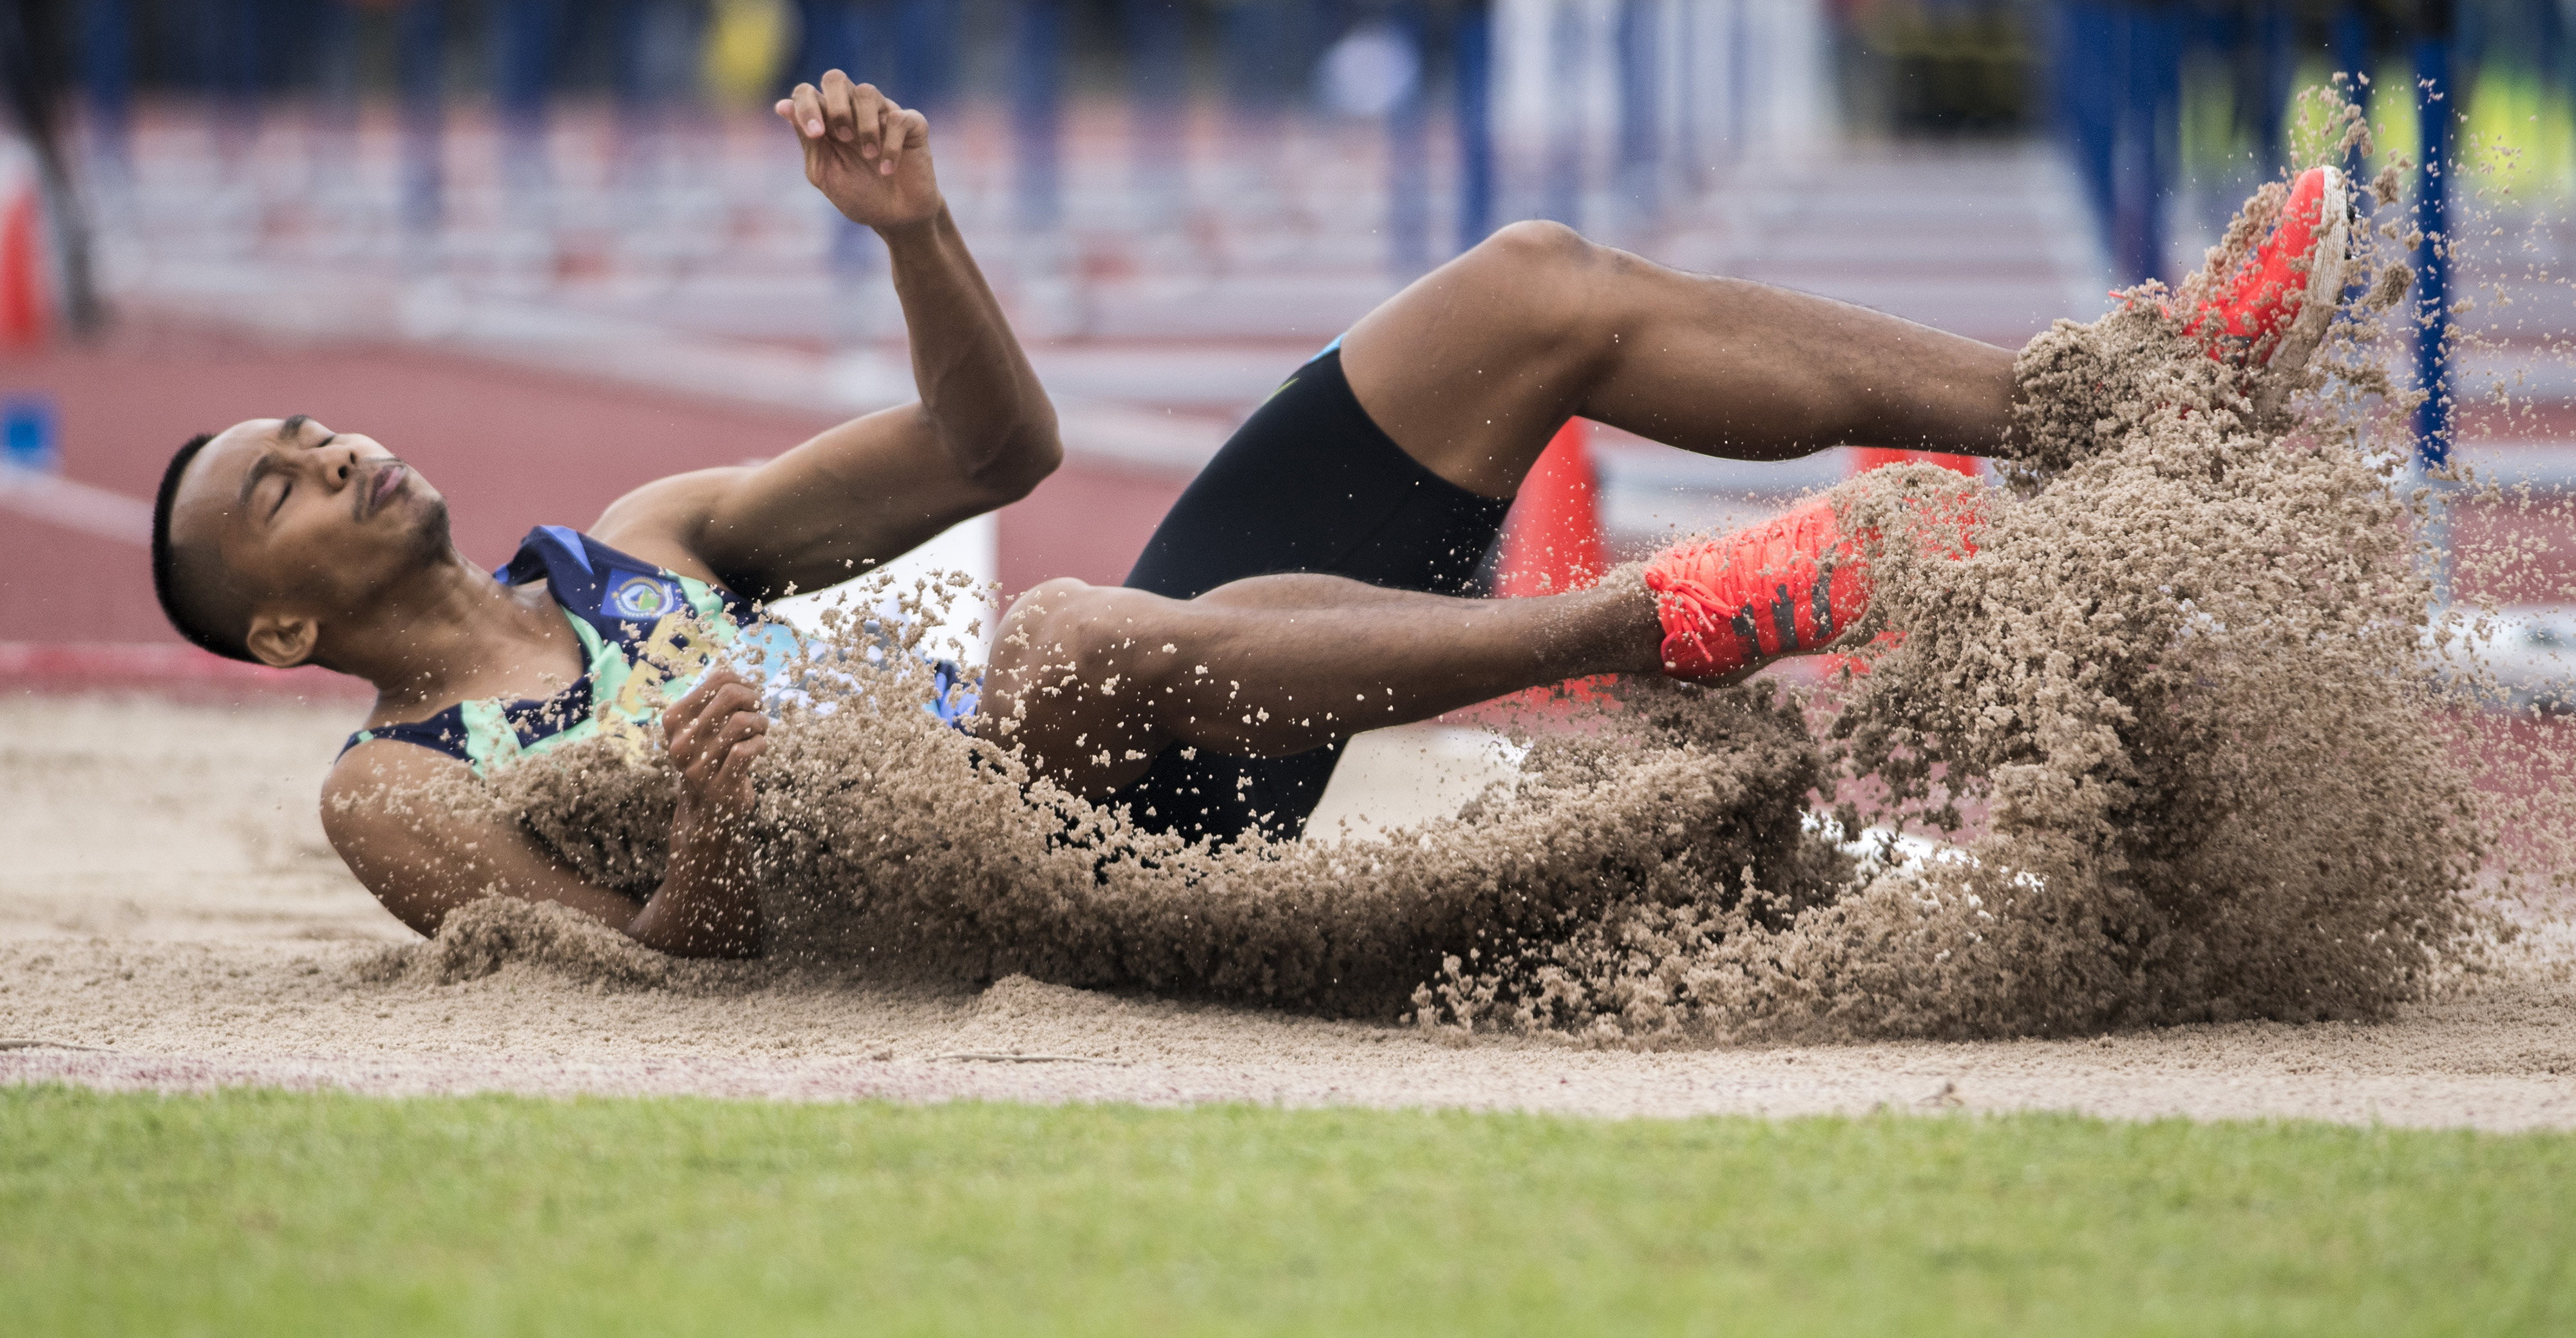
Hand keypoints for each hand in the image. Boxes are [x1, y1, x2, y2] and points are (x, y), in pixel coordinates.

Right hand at [663, 668, 768, 851]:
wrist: (704, 812)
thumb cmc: (709, 760)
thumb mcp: (700, 729)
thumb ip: (714, 704)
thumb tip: (740, 680)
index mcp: (674, 720)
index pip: (718, 680)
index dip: (743, 683)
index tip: (750, 697)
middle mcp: (680, 741)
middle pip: (731, 696)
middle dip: (754, 700)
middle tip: (758, 712)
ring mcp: (697, 765)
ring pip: (741, 721)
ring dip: (760, 723)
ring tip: (760, 732)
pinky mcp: (718, 785)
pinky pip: (747, 749)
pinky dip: (760, 744)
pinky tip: (757, 749)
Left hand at [775, 71, 940, 231]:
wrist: (896, 218)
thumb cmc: (859, 195)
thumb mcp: (825, 172)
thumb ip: (808, 141)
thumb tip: (782, 105)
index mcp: (827, 121)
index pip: (807, 93)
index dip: (806, 106)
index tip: (815, 133)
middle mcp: (853, 111)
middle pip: (835, 78)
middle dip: (835, 105)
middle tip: (842, 136)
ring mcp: (883, 115)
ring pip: (867, 92)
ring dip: (864, 125)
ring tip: (868, 155)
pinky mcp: (912, 125)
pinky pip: (899, 118)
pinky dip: (891, 145)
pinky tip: (887, 169)